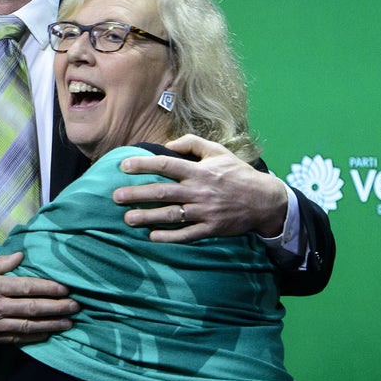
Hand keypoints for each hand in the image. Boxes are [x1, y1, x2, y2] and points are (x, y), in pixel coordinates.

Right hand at [0, 252, 78, 345]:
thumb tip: (21, 255)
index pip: (27, 287)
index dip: (49, 288)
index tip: (65, 289)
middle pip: (33, 308)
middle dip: (57, 307)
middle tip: (76, 306)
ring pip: (29, 326)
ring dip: (51, 325)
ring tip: (69, 323)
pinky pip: (17, 338)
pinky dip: (35, 337)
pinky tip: (47, 335)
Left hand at [113, 134, 287, 241]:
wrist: (264, 200)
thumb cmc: (237, 173)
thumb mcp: (218, 151)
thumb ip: (192, 143)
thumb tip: (167, 144)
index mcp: (199, 171)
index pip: (166, 165)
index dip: (143, 165)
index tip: (124, 166)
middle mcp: (199, 191)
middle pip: (163, 192)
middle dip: (137, 194)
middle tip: (116, 197)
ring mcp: (204, 212)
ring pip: (171, 215)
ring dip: (147, 217)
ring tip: (127, 219)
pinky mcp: (211, 228)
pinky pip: (186, 234)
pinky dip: (169, 237)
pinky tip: (152, 236)